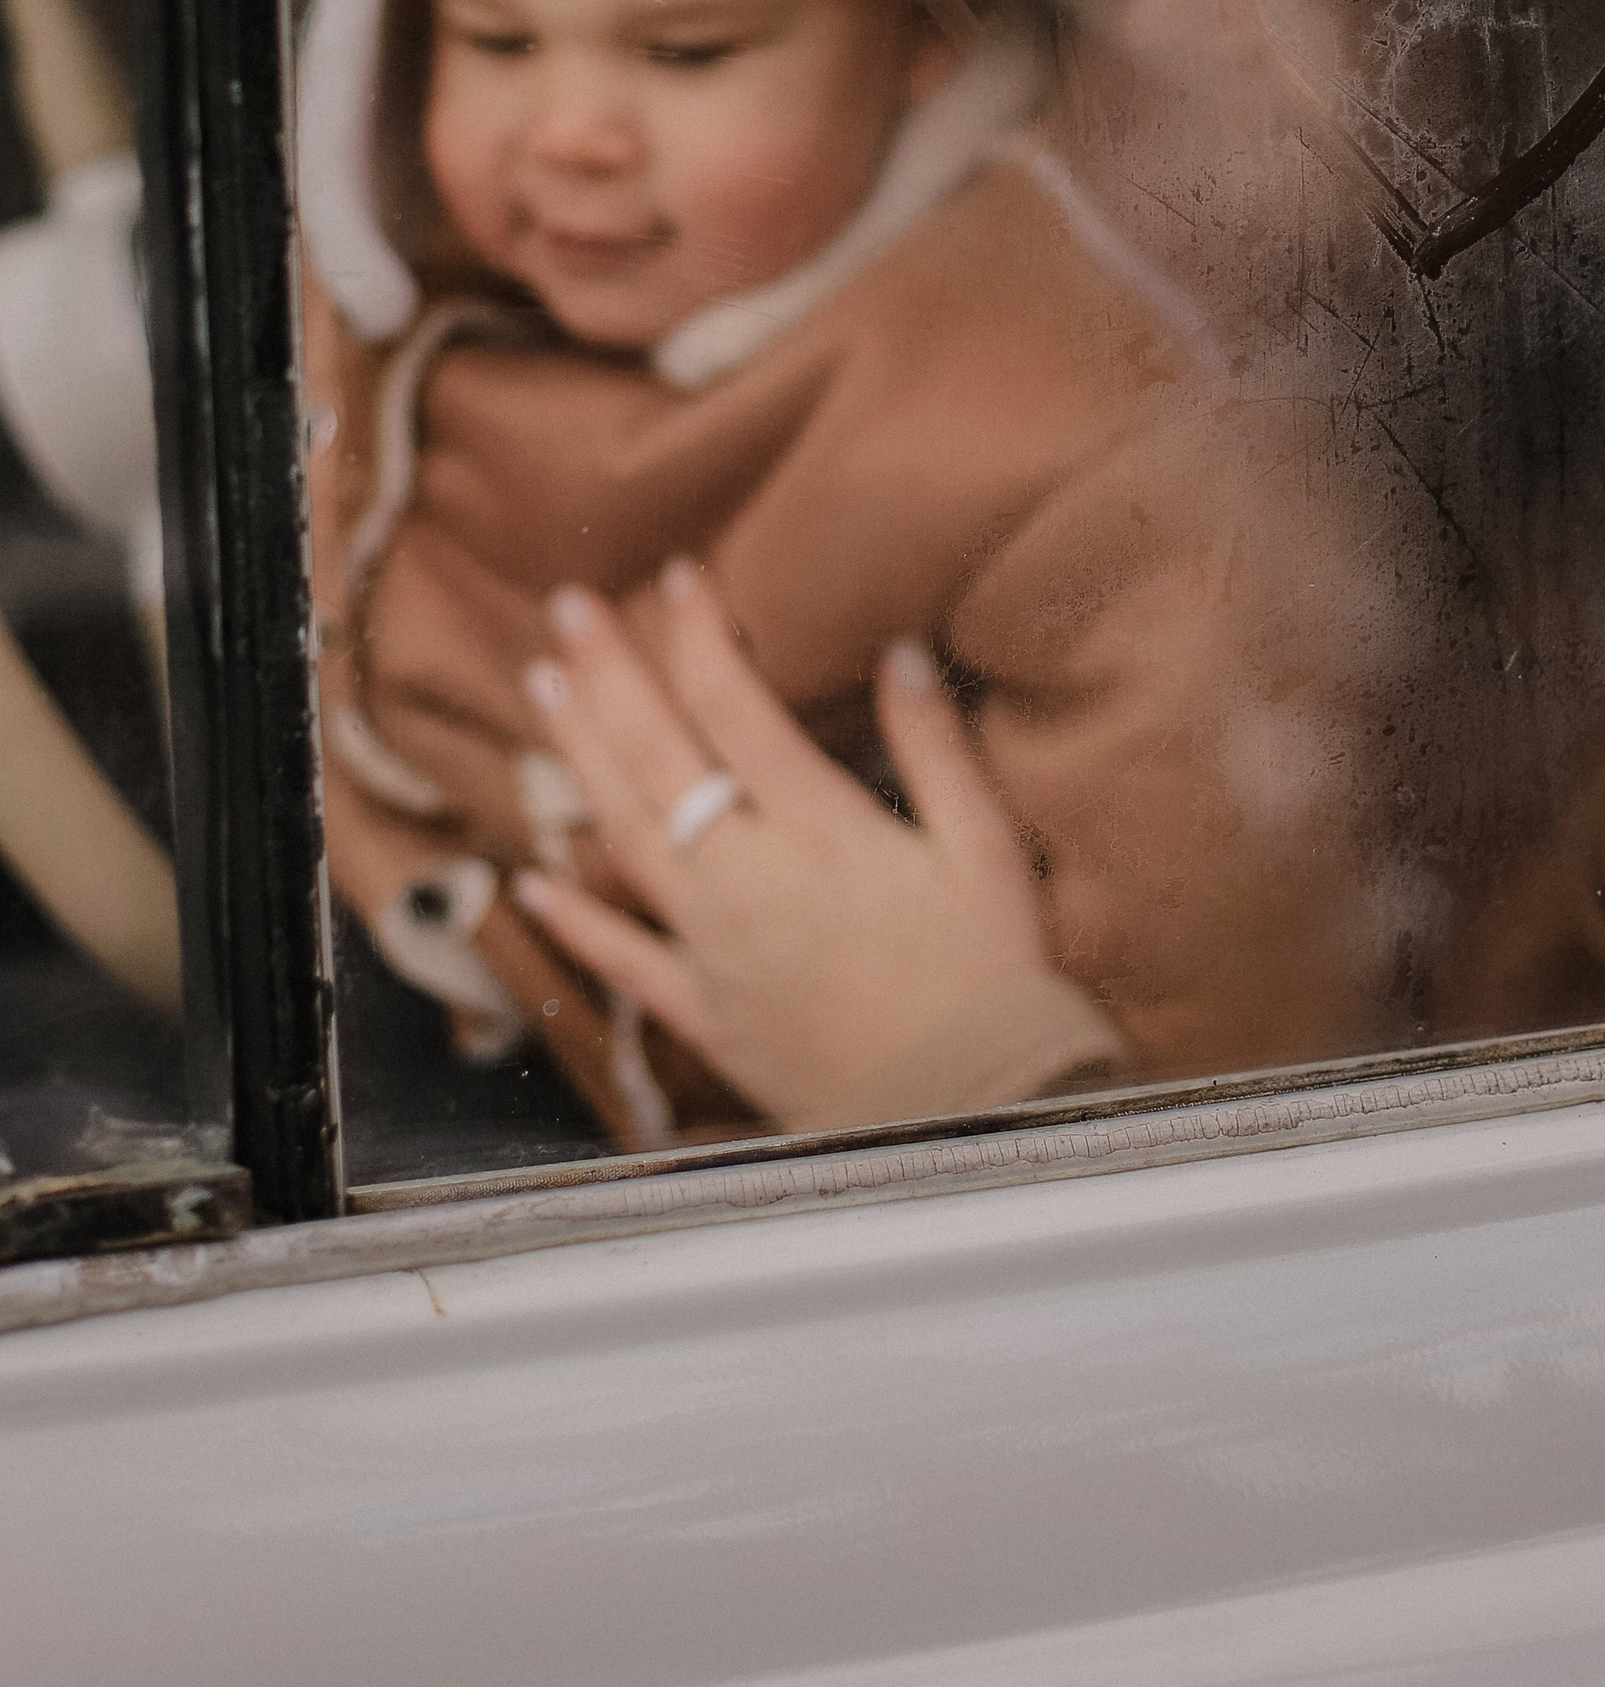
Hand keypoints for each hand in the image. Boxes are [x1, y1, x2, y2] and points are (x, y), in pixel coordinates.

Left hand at [512, 561, 1054, 1131]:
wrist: (968, 1112)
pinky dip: (572, 920)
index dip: (698, 633)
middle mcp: (746, 879)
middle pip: (657, 757)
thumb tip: (900, 650)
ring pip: (623, 838)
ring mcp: (713, 948)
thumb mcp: (986, 849)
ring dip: (577, 758)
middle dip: (609, 673)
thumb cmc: (992, 976)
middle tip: (567, 605)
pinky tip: (530, 877)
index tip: (676, 573)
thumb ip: (935, 747)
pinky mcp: (705, 1014)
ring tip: (539, 689)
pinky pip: (623, 960)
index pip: (734, 707)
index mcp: (818, 830)